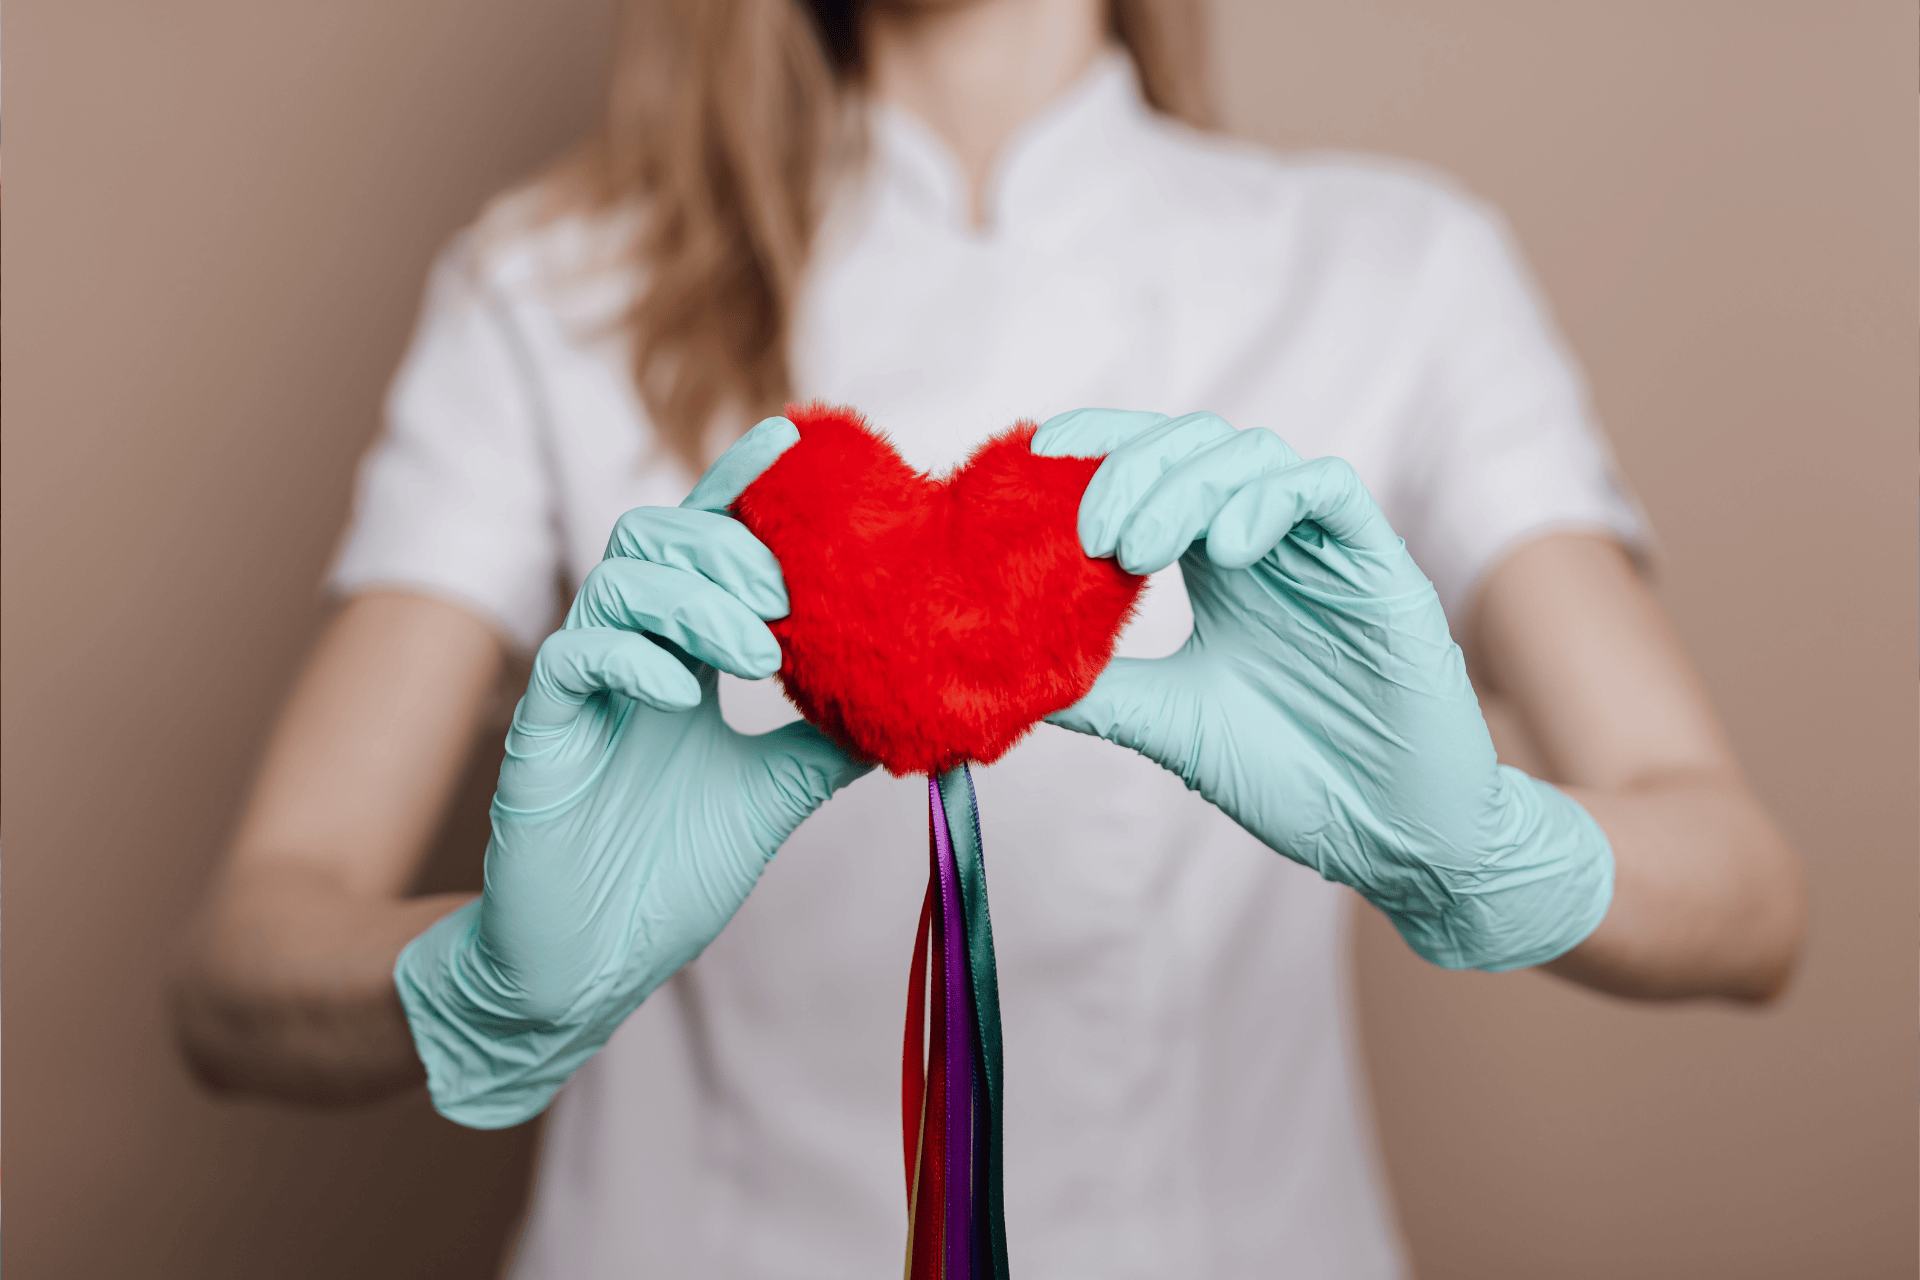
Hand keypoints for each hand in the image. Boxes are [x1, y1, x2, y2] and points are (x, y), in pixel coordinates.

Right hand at [395, 417, 872, 1127]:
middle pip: (655, 535)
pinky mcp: (542, 731)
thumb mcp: (773, 795)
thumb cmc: (665, 872)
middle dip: (727, 548)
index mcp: (679, 656)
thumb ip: (828, 743)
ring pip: (618, 579)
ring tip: (757, 655)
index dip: (739, 486)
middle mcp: (628, 655)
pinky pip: (574, 655)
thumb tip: (914, 707)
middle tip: (787, 601)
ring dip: (696, 600)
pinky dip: (635, 656)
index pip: (704, 544)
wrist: (591, 962)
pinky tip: (684, 694)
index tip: (791, 437)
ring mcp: (582, 688)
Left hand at [1033, 409, 1612, 970]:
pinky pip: (1329, 491)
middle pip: (1195, 447)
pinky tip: (1227, 551)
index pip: (1154, 469)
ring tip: (1138, 552)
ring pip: (1254, 453)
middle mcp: (1269, 543)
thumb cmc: (1296, 777)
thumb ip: (1100, 691)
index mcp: (1220, 566)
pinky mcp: (1381, 570)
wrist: (1393, 838)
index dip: (1097, 445)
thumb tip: (999, 677)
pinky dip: (1270, 501)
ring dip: (1185, 485)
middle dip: (1130, 472)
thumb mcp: (1173, 725)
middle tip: (1089, 535)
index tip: (1031, 459)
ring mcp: (1325, 551)